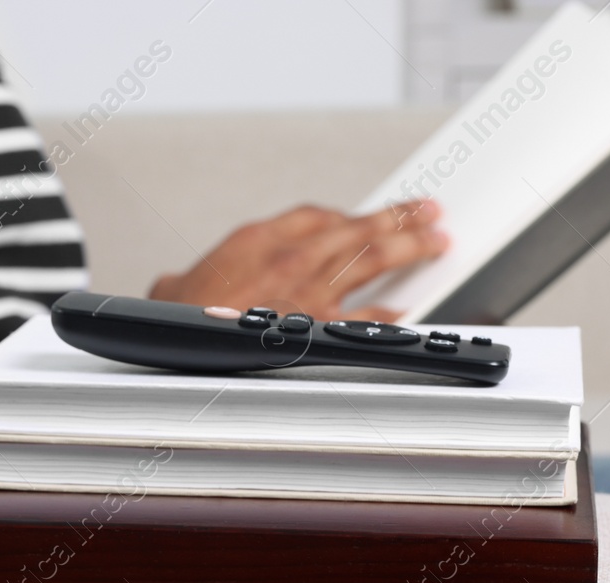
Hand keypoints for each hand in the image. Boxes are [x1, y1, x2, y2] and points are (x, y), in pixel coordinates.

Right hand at [147, 200, 446, 321]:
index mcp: (258, 240)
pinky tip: (408, 307)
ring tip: (435, 240)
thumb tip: (174, 285)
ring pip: (374, 259)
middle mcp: (290, 257)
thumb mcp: (173, 285)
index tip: (365, 217)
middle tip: (427, 210)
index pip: (317, 214)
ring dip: (410, 246)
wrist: (179, 344)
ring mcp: (309, 291)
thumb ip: (189, 278)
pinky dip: (391, 311)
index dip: (348, 215)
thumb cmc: (179, 320)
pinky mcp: (319, 325)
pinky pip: (368, 316)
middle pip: (358, 227)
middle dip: (397, 216)